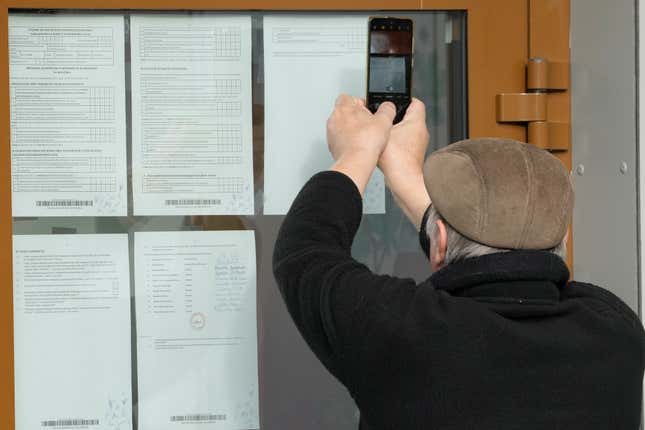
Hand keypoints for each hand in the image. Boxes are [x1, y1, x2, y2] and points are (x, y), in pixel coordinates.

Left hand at [327, 94, 395, 162]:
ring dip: (351, 130)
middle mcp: (334, 118)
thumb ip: (387, 108)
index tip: (368, 109)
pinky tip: (358, 146)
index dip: (360, 102)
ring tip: (364, 137)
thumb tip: (388, 106)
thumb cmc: (365, 142)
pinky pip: (340, 140)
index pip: (349, 97)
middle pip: (345, 112)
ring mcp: (331, 133)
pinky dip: (348, 142)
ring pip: (342, 127)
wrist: (356, 162)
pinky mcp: (332, 146)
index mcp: (344, 107)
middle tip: (368, 124)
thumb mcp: (385, 120)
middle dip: (356, 117)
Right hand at [378, 98, 431, 228]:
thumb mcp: (383, 132)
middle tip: (383, 118)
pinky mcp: (412, 156)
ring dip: (394, 131)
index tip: (393, 100)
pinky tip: (384, 148)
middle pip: (409, 116)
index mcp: (417, 122)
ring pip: (406, 131)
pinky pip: (404, 144)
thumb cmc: (397, 160)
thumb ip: (380, 120)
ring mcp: (417, 146)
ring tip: (382, 133)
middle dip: (395, 116)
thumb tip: (377, 115)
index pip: (415, 102)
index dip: (404, 98)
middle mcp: (421, 133)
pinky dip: (395, 144)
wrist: (404, 182)